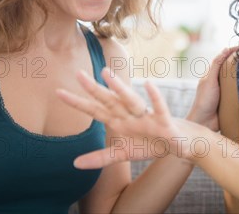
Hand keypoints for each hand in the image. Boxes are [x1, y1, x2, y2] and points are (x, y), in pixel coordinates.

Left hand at [57, 69, 192, 168]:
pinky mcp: (164, 120)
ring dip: (120, 88)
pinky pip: (159, 107)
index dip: (77, 103)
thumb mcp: (124, 153)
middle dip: (94, 89)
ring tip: (107, 74)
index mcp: (119, 121)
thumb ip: (100, 157)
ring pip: (131, 100)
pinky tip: (149, 84)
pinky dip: (154, 97)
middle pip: (109, 101)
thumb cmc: (151, 143)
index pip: (94, 110)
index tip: (58, 92)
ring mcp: (146, 116)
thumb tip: (74, 164)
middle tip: (78, 74)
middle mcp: (130, 115)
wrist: (180, 143)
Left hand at [186, 46, 238, 130]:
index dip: (234, 52)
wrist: (204, 123)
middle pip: (233, 69)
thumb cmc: (204, 100)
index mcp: (213, 75)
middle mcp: (220, 82)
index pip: (225, 59)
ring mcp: (226, 92)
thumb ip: (216, 65)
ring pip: (238, 81)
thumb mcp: (210, 80)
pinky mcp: (232, 102)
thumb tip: (225, 49)